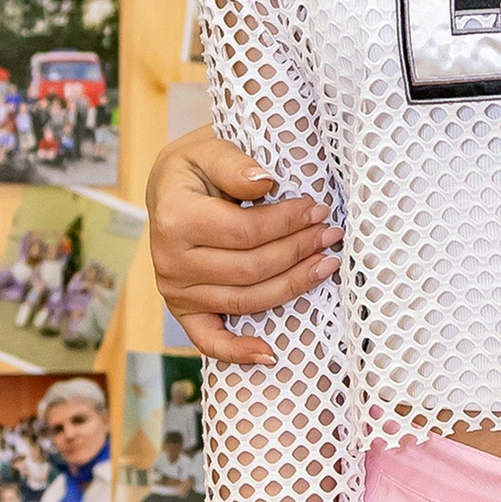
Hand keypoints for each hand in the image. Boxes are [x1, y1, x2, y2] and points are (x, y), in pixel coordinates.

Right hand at [147, 127, 337, 364]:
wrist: (168, 189)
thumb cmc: (195, 166)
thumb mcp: (208, 147)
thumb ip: (234, 163)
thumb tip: (265, 181)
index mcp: (175, 218)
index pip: (245, 232)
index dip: (288, 223)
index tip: (319, 209)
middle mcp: (169, 260)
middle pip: (251, 268)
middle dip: (299, 250)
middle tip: (331, 234)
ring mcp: (175, 290)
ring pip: (246, 300)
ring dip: (293, 286)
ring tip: (327, 265)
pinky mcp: (183, 310)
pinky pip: (209, 340)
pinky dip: (238, 352)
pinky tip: (270, 354)